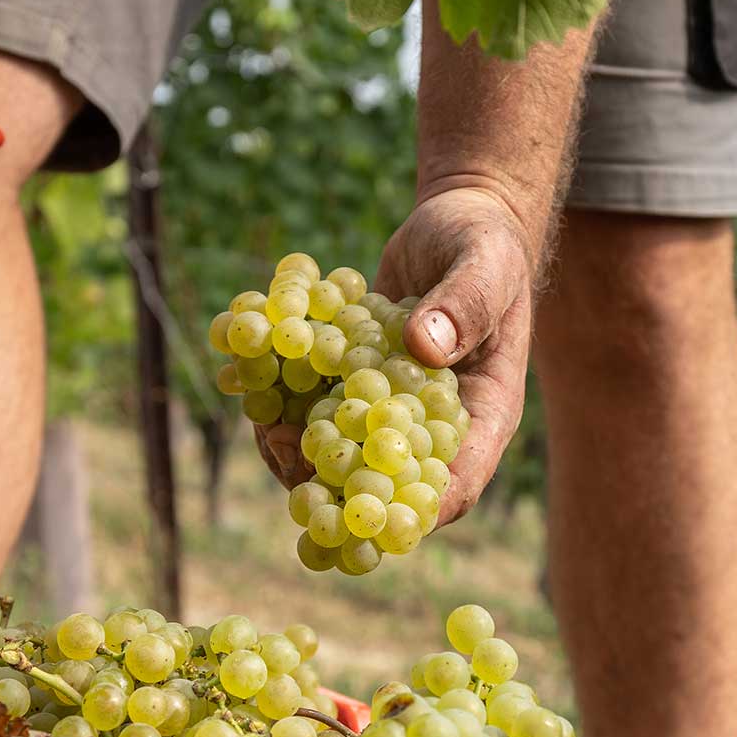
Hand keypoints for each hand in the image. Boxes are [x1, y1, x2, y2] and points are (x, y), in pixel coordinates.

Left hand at [252, 186, 535, 518]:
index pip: (457, 482)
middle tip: (291, 468)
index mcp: (483, 413)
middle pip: (390, 485)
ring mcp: (390, 408)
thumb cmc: (486, 243)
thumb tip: (420, 347)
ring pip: (345, 456)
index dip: (413, 510)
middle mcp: (433, 423)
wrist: (456, 223)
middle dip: (336, 491)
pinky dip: (283, 406)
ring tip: (265, 425)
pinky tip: (251, 384)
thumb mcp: (486, 263)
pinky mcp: (354, 384)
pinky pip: (319, 411)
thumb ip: (463, 304)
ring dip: (300, 453)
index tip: (363, 513)